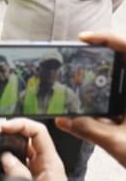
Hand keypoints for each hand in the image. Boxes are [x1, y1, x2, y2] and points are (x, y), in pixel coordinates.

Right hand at [0, 118, 69, 180]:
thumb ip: (19, 175)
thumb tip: (6, 157)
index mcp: (50, 163)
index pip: (38, 132)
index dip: (21, 125)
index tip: (4, 128)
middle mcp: (43, 165)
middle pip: (27, 138)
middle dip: (9, 132)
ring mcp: (34, 173)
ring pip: (18, 150)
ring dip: (3, 145)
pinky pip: (14, 164)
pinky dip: (2, 160)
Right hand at [55, 30, 125, 167]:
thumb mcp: (116, 143)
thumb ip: (88, 129)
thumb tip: (64, 119)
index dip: (107, 37)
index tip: (85, 39)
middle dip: (106, 48)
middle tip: (84, 49)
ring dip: (111, 68)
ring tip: (90, 66)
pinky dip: (116, 86)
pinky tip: (102, 94)